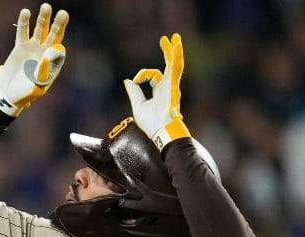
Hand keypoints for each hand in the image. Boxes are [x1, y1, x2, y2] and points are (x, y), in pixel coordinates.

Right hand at [0, 4, 69, 116]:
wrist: (9, 94)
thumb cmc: (24, 94)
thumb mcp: (35, 87)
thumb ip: (43, 72)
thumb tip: (50, 53)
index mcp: (52, 66)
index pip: (58, 53)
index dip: (57, 49)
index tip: (53, 47)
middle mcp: (45, 54)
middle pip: (54, 36)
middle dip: (58, 25)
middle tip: (63, 14)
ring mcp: (33, 49)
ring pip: (40, 30)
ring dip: (44, 19)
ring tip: (46, 7)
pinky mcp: (21, 47)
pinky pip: (23, 32)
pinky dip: (25, 23)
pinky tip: (26, 12)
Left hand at [123, 33, 190, 149]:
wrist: (160, 131)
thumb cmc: (151, 123)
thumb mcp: (138, 105)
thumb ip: (134, 92)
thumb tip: (128, 80)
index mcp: (160, 90)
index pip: (152, 76)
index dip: (141, 75)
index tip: (135, 80)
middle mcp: (168, 86)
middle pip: (168, 65)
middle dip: (167, 52)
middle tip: (167, 39)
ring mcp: (172, 85)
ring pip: (175, 64)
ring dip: (174, 50)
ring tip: (175, 38)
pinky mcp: (173, 85)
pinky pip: (175, 68)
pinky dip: (176, 57)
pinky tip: (176, 46)